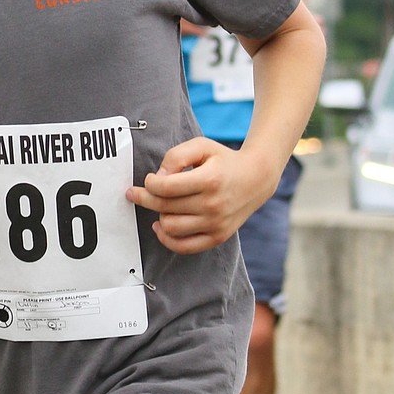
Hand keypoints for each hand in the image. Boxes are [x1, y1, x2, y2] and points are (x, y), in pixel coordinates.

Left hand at [127, 136, 278, 253]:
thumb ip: (176, 156)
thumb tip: (158, 178)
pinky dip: (167, 239)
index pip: (165, 187)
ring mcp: (216, 224)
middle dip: (144, 198)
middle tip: (136, 192)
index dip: (149, 183)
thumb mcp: (202, 146)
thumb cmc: (224, 160)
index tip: (149, 179)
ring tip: (160, 205)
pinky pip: (183, 247)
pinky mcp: (217, 237)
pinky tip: (161, 225)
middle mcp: (213, 205)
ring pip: (170, 227)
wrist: (256, 178)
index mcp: (209, 180)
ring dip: (158, 215)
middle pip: (164, 207)